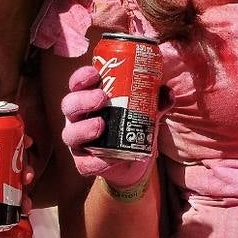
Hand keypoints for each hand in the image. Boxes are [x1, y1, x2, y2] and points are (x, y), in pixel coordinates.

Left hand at [0, 153, 34, 237]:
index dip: (13, 146)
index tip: (26, 142)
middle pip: (9, 172)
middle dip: (23, 170)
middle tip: (27, 173)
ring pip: (11, 193)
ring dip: (23, 193)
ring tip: (27, 198)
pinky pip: (4, 215)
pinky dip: (15, 213)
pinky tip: (22, 212)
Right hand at [61, 65, 157, 188]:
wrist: (132, 160)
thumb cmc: (131, 125)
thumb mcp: (144, 110)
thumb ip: (156, 100)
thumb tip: (168, 93)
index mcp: (88, 99)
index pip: (78, 84)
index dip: (82, 77)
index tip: (95, 73)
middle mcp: (78, 118)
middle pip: (69, 105)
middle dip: (83, 100)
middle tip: (102, 98)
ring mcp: (78, 141)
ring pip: (70, 134)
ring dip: (84, 129)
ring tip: (101, 125)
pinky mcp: (84, 163)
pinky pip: (84, 164)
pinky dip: (95, 162)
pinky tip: (107, 159)